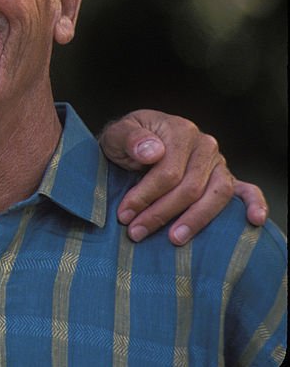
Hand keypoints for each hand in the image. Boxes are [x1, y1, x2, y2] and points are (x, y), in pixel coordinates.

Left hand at [99, 110, 267, 244]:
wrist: (134, 141)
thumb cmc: (126, 142)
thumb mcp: (117, 135)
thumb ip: (130, 139)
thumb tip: (152, 152)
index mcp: (180, 131)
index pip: (168, 171)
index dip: (145, 196)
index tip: (125, 215)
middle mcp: (204, 146)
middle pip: (190, 188)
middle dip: (161, 214)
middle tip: (136, 232)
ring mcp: (218, 163)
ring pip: (216, 195)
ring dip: (195, 221)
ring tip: (174, 239)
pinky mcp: (226, 177)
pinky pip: (247, 191)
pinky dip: (254, 205)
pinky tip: (253, 221)